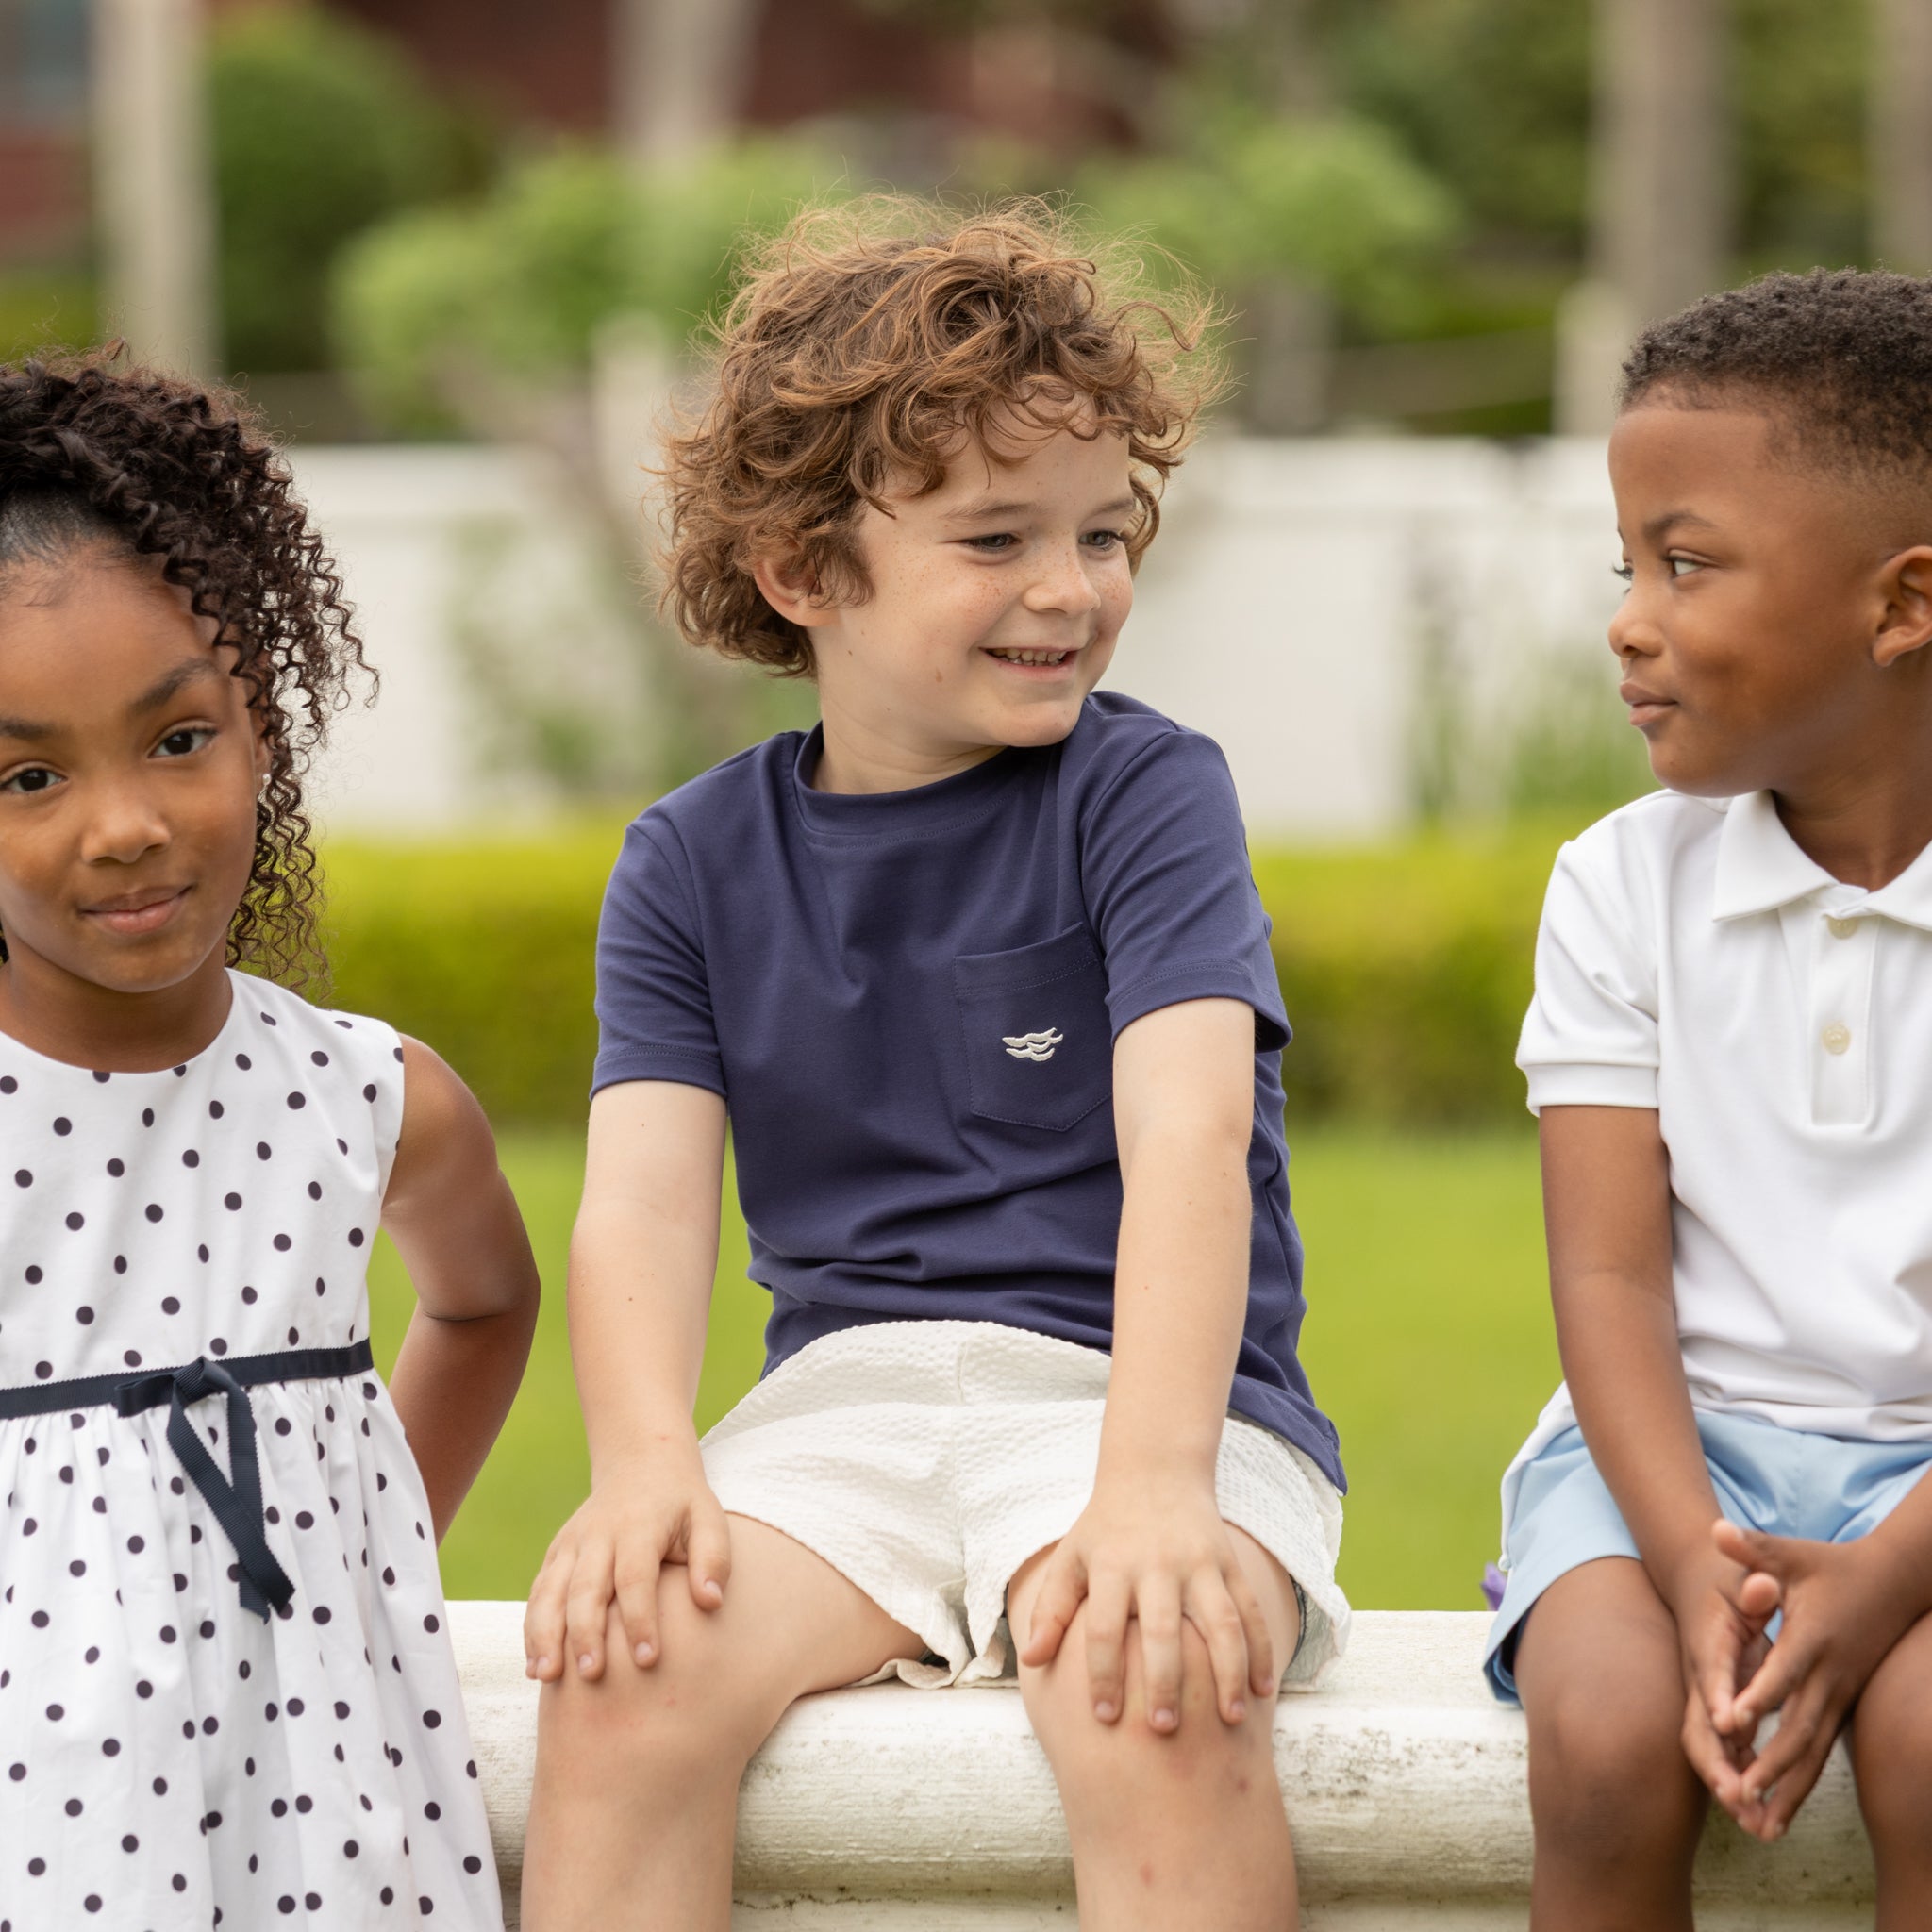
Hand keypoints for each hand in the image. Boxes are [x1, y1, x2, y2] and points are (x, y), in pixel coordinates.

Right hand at [523, 1443, 731, 1682]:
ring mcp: (571, 1544)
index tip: (648, 1659)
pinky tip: (534, 1667)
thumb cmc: (681, 1504)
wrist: (641, 1464)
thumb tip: (711, 1602)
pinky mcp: (556, 1555)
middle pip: (586, 1587)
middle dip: (585, 1633)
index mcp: (638, 1526)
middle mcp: (597, 1535)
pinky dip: (532, 1630)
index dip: (640, 1619)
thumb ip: (713, 1558)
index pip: (635, 1576)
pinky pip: (539, 1594)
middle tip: (592, 1674)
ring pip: (551, 1592)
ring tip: (546, 1676)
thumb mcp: (708, 1518)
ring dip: (545, 1635)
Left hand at [1018, 1471, 1273, 1731]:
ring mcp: (1199, 1563)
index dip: (1103, 1673)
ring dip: (1228, 1672)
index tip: (1104, 1717)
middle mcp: (1157, 1565)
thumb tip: (1031, 1661)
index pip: (1103, 1627)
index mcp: (1111, 1565)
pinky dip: (1262, 1650)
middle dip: (1164, 1682)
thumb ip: (1050, 1609)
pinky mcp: (1229, 1563)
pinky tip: (1264, 1691)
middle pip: (1162, 1630)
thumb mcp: (1070, 1558)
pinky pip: (1250, 1611)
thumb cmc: (1105, 1529)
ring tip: (1231, 1719)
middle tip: (1162, 1728)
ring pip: (1220, 1623)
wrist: (1156, 1471)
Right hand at [1668, 1547, 1775, 1828]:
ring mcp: (1705, 1697)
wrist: (1697, 1581)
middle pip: (1697, 1723)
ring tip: (1755, 1824)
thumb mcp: (1743, 1575)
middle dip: (1715, 1762)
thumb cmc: (1729, 1579)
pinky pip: (1725, 1752)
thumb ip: (1754, 1585)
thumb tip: (1764, 1586)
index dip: (1717, 1695)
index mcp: (1709, 1642)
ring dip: (1727, 1785)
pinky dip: (1739, 1782)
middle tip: (1736, 1796)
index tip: (1727, 1722)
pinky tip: (1762, 1816)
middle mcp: (1701, 1676)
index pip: (1710, 1670)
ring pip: (1708, 1747)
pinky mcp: (1717, 1710)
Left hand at [1700, 1517, 1916, 1840]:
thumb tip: (1715, 1528)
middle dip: (1769, 1763)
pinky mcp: (1842, 1708)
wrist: (1893, 1583)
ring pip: (1814, 1753)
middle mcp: (1829, 1675)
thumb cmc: (1831, 1565)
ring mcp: (1840, 1696)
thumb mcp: (1791, 1552)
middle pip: (1800, 1727)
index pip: (1785, 1671)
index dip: (1759, 1695)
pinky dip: (1800, 1785)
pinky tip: (1779, 1817)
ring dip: (1787, 1789)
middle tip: (1737, 1795)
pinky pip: (1821, 1755)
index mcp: (1812, 1637)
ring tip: (1759, 1827)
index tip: (1731, 1721)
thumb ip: (1752, 1547)